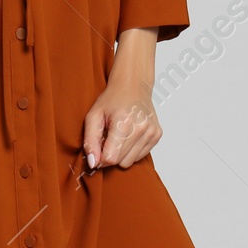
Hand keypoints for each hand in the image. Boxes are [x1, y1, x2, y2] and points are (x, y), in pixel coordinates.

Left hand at [84, 29, 161, 168]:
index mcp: (124, 122)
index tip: (98, 147)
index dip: (100, 157)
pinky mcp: (157, 135)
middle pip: (120, 162)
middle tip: (108, 138)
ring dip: (121, 153)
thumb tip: (93, 163)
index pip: (111, 158)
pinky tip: (129, 135)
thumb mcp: (93, 116)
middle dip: (111, 154)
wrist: (133, 84)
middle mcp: (141, 128)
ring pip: (130, 162)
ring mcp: (151, 132)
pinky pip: (139, 156)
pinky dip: (131, 150)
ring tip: (119, 136)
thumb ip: (90, 141)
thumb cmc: (112, 99)